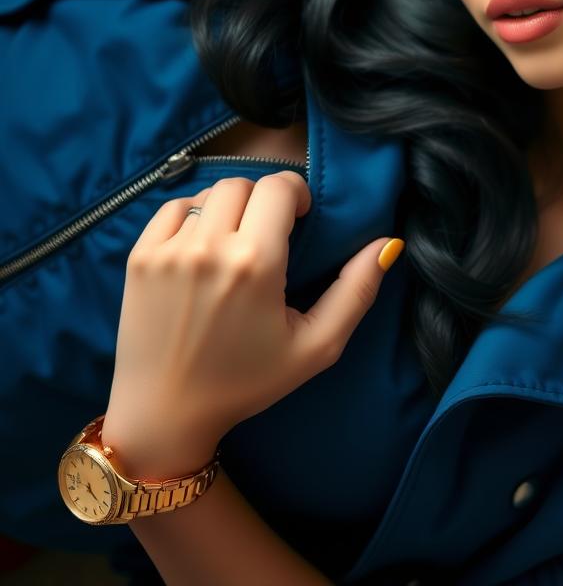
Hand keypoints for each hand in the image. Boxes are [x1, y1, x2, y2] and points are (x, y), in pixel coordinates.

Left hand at [102, 172, 402, 477]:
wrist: (165, 413)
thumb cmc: (247, 382)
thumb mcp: (316, 347)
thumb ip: (357, 291)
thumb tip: (388, 243)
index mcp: (255, 263)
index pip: (279, 186)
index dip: (297, 194)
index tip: (299, 218)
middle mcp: (208, 247)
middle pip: (245, 184)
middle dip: (264, 200)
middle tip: (269, 233)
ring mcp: (167, 250)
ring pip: (209, 192)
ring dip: (229, 207)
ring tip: (235, 241)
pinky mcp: (138, 256)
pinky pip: (172, 208)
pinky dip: (191, 216)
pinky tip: (201, 248)